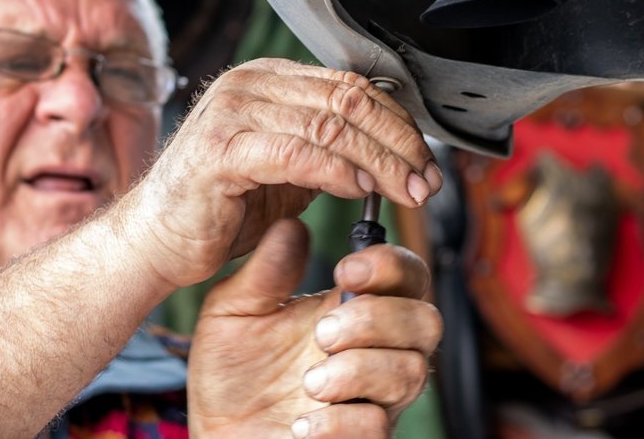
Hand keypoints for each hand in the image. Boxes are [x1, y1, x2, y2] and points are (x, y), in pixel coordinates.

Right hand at [130, 58, 440, 287]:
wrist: (156, 238)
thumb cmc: (220, 207)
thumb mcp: (287, 171)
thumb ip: (329, 151)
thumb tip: (392, 154)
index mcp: (268, 81)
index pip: (350, 87)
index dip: (398, 123)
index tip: (426, 161)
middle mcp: (249, 85)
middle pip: (347, 101)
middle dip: (397, 142)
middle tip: (426, 180)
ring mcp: (231, 112)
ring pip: (328, 126)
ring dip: (378, 161)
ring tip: (405, 190)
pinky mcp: (219, 150)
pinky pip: (295, 153)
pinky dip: (336, 171)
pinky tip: (361, 189)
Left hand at [187, 218, 442, 437]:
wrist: (217, 434)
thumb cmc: (232, 369)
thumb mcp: (234, 311)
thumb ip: (266, 272)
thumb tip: (291, 226)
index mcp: (351, 305)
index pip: (404, 274)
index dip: (389, 265)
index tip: (345, 270)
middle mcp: (374, 348)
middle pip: (425, 321)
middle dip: (379, 319)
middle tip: (324, 331)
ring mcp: (373, 396)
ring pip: (411, 373)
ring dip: (359, 371)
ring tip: (308, 382)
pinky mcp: (362, 437)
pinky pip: (379, 426)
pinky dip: (340, 422)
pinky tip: (302, 421)